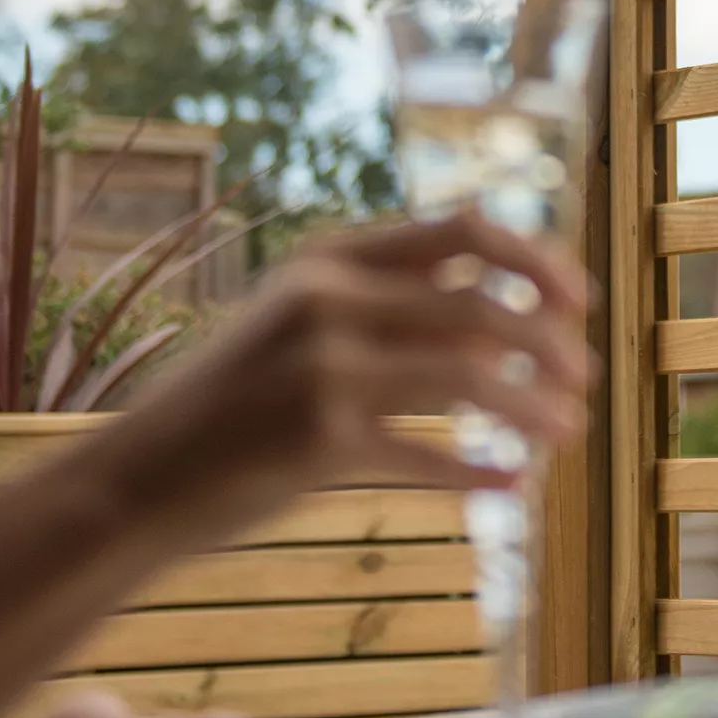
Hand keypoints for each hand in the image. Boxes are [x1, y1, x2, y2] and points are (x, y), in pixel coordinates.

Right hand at [100, 209, 595, 544]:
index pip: (464, 231)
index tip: (578, 300)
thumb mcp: (306, 328)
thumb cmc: (236, 407)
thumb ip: (397, 312)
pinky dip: (478, 472)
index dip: (536, 260)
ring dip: (531, 408)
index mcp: (332, 257)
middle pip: (481, 305)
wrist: (133, 482)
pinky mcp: (317, 438)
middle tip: (584, 381)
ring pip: (470, 378)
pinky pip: (427, 454)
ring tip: (567, 435)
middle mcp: (329, 298)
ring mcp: (322, 366)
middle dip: (549, 344)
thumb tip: (511, 318)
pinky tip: (511, 487)